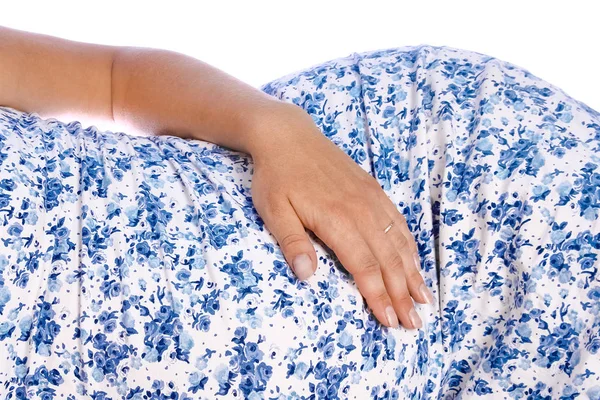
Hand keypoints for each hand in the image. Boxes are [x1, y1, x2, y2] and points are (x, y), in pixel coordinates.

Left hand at [247, 102, 433, 329]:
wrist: (287, 134)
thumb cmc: (276, 175)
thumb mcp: (273, 210)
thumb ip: (292, 242)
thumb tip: (308, 276)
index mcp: (337, 219)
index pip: (364, 266)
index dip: (379, 297)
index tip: (390, 322)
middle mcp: (361, 210)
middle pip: (389, 259)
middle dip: (403, 294)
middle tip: (415, 323)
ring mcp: (370, 198)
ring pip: (399, 241)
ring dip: (412, 272)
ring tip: (424, 299)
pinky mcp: (372, 189)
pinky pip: (398, 220)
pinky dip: (409, 244)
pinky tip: (414, 259)